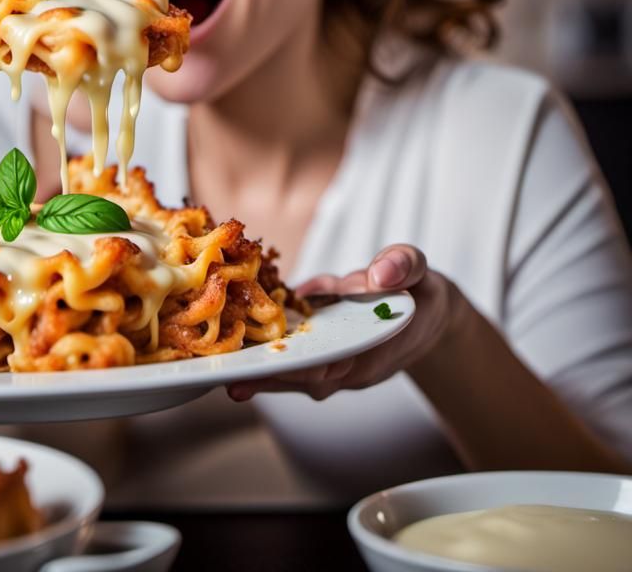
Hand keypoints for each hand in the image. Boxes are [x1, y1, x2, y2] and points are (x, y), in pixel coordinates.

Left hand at [227, 244, 460, 401]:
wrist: (424, 311)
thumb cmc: (419, 290)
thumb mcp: (419, 270)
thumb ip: (403, 266)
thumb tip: (380, 274)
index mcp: (376, 347)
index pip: (339, 361)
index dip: (308, 364)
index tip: (278, 364)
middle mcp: (352, 363)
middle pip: (308, 376)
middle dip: (272, 377)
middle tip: (232, 378)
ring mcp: (335, 362)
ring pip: (295, 373)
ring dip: (261, 373)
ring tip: (221, 374)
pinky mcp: (320, 352)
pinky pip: (291, 358)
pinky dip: (263, 355)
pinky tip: (229, 351)